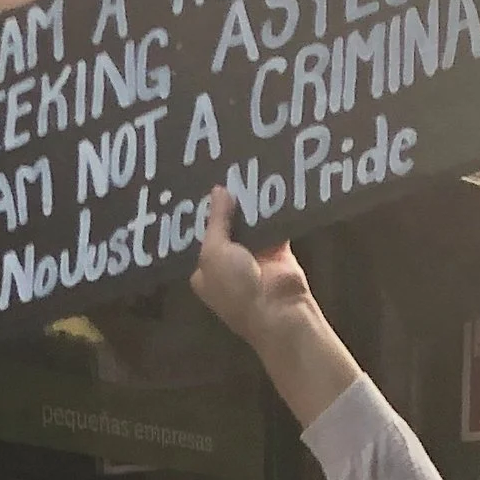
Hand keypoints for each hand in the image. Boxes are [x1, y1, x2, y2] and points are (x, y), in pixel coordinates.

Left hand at [190, 186, 314, 348]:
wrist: (277, 311)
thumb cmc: (235, 286)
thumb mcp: (214, 252)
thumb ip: (216, 220)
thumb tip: (218, 190)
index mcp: (205, 271)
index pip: (201, 237)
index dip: (202, 213)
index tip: (200, 183)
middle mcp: (228, 265)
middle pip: (227, 227)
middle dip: (228, 204)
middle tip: (225, 170)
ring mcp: (255, 259)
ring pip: (250, 224)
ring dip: (251, 203)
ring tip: (247, 169)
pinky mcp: (279, 253)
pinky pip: (275, 225)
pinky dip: (274, 209)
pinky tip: (271, 184)